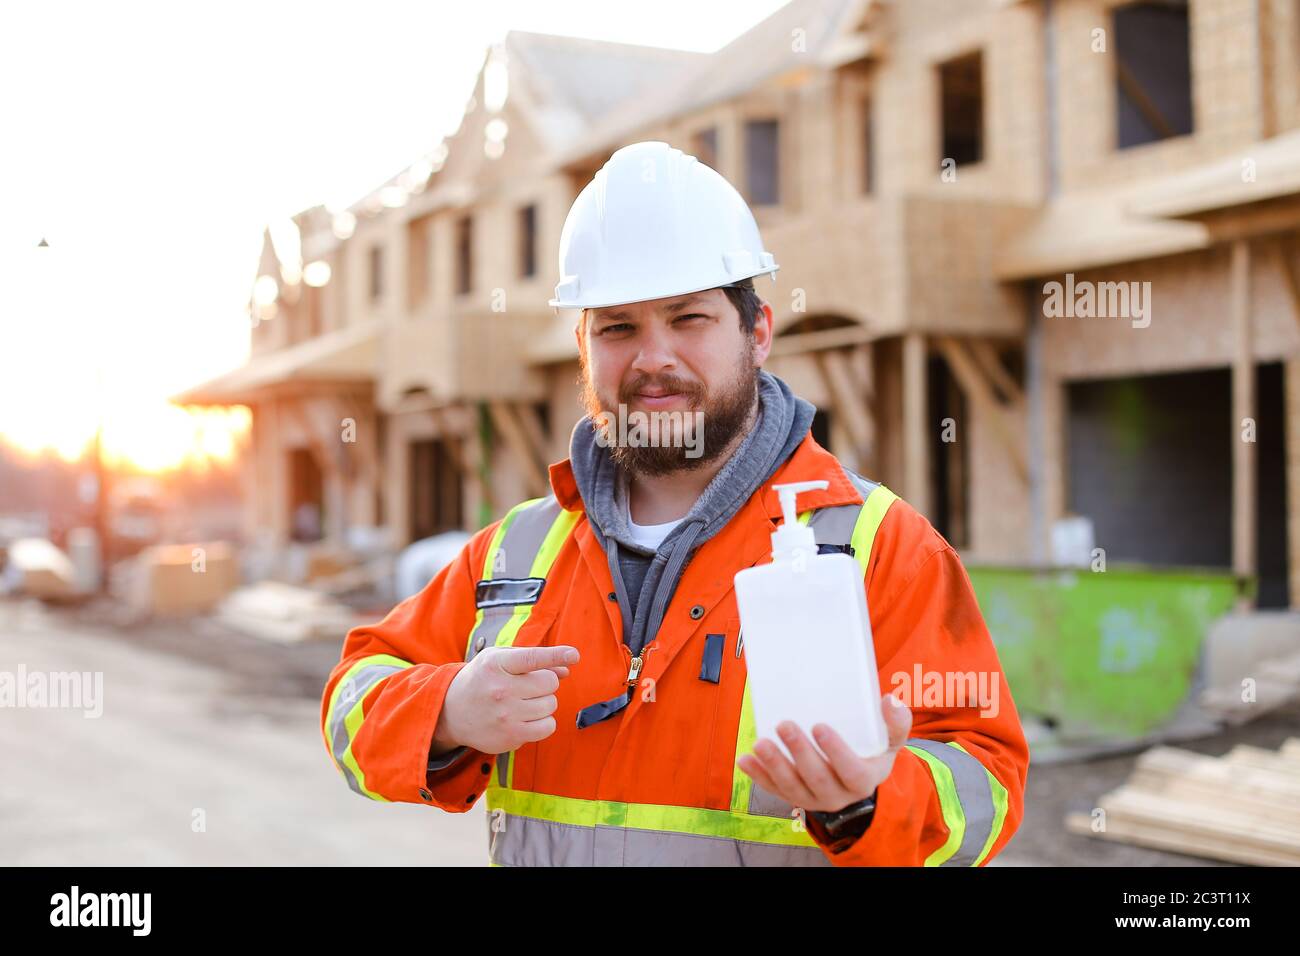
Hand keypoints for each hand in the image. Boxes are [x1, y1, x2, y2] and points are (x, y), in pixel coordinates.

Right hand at [433, 645, 579, 755]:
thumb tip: (566, 668)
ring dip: (544, 702)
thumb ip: (533, 660)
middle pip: (549, 683)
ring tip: (524, 702)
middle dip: (545, 683)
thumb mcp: (499, 660)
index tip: (574, 655)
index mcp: (496, 664)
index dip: (556, 655)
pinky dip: (544, 722)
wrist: (451, 712)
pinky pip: (548, 727)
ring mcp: (506, 715)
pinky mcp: (511, 737)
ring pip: (551, 705)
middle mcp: (500, 689)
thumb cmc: (482, 680)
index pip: (532, 658)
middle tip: (528, 686)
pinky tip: (528, 717)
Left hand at [736, 693, 911, 812]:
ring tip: (760, 743)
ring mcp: (813, 799)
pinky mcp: (793, 797)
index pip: (851, 772)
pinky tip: (744, 759)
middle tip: (785, 725)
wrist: (858, 779)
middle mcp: (838, 796)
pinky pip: (774, 789)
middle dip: (799, 753)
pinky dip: (758, 776)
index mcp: (863, 781)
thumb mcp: (891, 740)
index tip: (819, 726)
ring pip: (792, 788)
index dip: (835, 752)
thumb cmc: (873, 751)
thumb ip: (896, 722)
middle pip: (817, 779)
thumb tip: (889, 700)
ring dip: (774, 765)